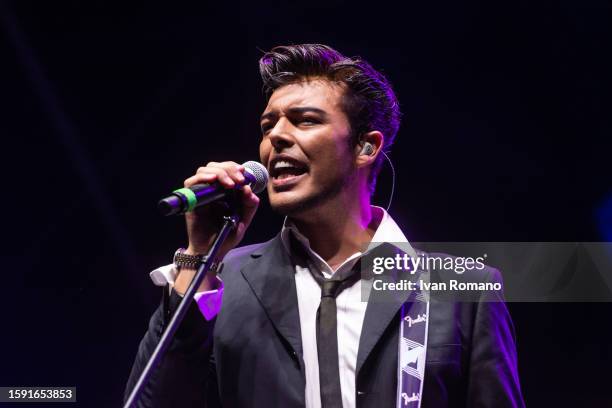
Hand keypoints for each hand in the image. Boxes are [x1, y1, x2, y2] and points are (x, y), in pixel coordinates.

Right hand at [174, 161, 259, 292]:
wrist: (211, 252)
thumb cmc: (226, 237)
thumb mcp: (244, 220)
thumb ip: (250, 205)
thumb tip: (248, 189)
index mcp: (225, 192)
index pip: (227, 170)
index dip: (234, 167)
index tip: (244, 172)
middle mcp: (212, 190)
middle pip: (216, 166)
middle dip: (229, 168)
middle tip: (239, 179)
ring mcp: (201, 194)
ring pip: (204, 170)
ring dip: (219, 172)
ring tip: (230, 184)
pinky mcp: (191, 201)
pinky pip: (191, 182)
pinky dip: (202, 177)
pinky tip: (213, 180)